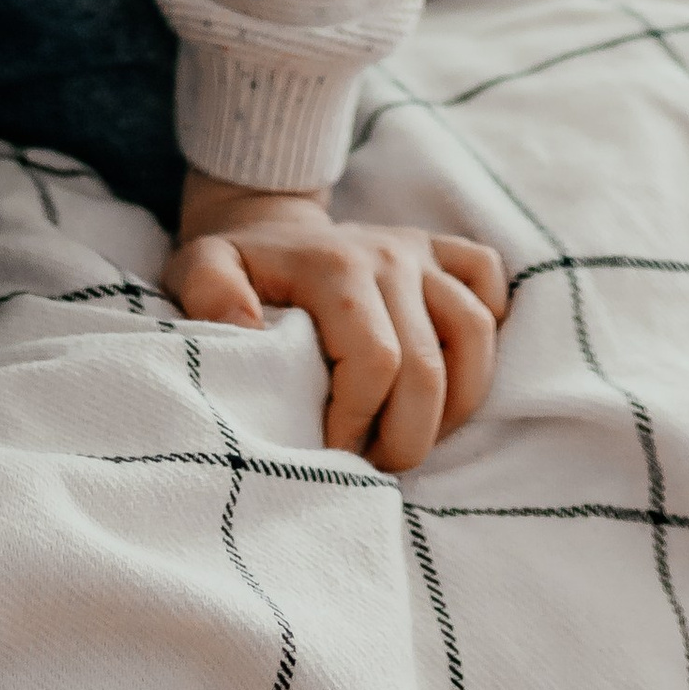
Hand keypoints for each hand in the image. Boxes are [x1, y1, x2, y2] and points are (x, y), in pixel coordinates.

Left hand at [165, 174, 506, 469]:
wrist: (268, 226)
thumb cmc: (238, 268)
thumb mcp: (198, 270)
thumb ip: (208, 292)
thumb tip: (245, 328)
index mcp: (335, 266)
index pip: (376, 361)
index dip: (360, 422)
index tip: (331, 450)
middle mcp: (389, 254)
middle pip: (429, 366)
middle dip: (406, 435)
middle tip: (373, 462)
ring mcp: (421, 252)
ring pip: (475, 334)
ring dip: (454, 404)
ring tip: (414, 433)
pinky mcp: (443, 252)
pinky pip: (490, 283)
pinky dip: (487, 332)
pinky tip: (451, 373)